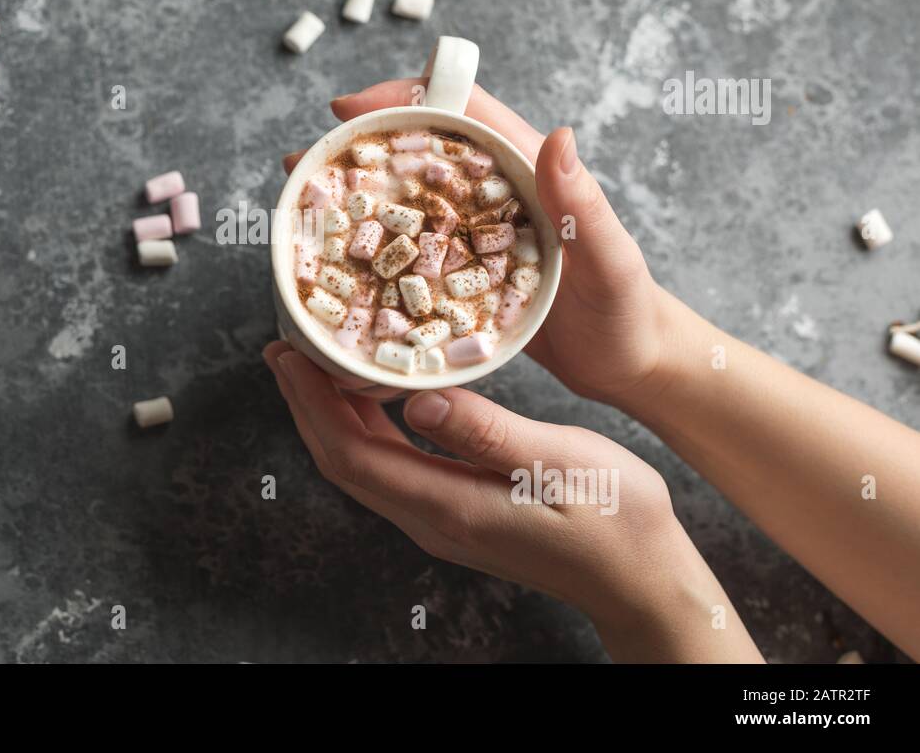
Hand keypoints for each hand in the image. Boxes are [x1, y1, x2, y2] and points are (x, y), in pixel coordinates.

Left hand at [263, 340, 763, 661]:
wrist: (643, 578)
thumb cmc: (615, 518)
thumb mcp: (558, 463)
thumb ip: (487, 433)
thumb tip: (417, 403)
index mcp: (449, 504)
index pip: (352, 453)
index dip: (311, 403)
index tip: (287, 354)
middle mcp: (432, 518)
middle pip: (344, 460)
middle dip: (307, 404)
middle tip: (284, 347)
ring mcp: (443, 519)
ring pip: (364, 464)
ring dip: (333, 414)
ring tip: (316, 362)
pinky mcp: (458, 511)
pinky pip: (393, 466)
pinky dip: (369, 425)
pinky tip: (377, 394)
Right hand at [283, 78, 671, 407]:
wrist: (630, 364)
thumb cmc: (627, 312)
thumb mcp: (609, 260)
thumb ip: (583, 204)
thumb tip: (561, 135)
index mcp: (529, 172)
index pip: (460, 111)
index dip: (403, 99)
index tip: (348, 108)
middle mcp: (496, 192)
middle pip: (419, 148)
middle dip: (358, 147)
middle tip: (301, 162)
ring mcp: (476, 231)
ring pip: (407, 195)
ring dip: (356, 193)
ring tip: (304, 203)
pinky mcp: (464, 270)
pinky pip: (411, 246)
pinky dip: (373, 244)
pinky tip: (339, 260)